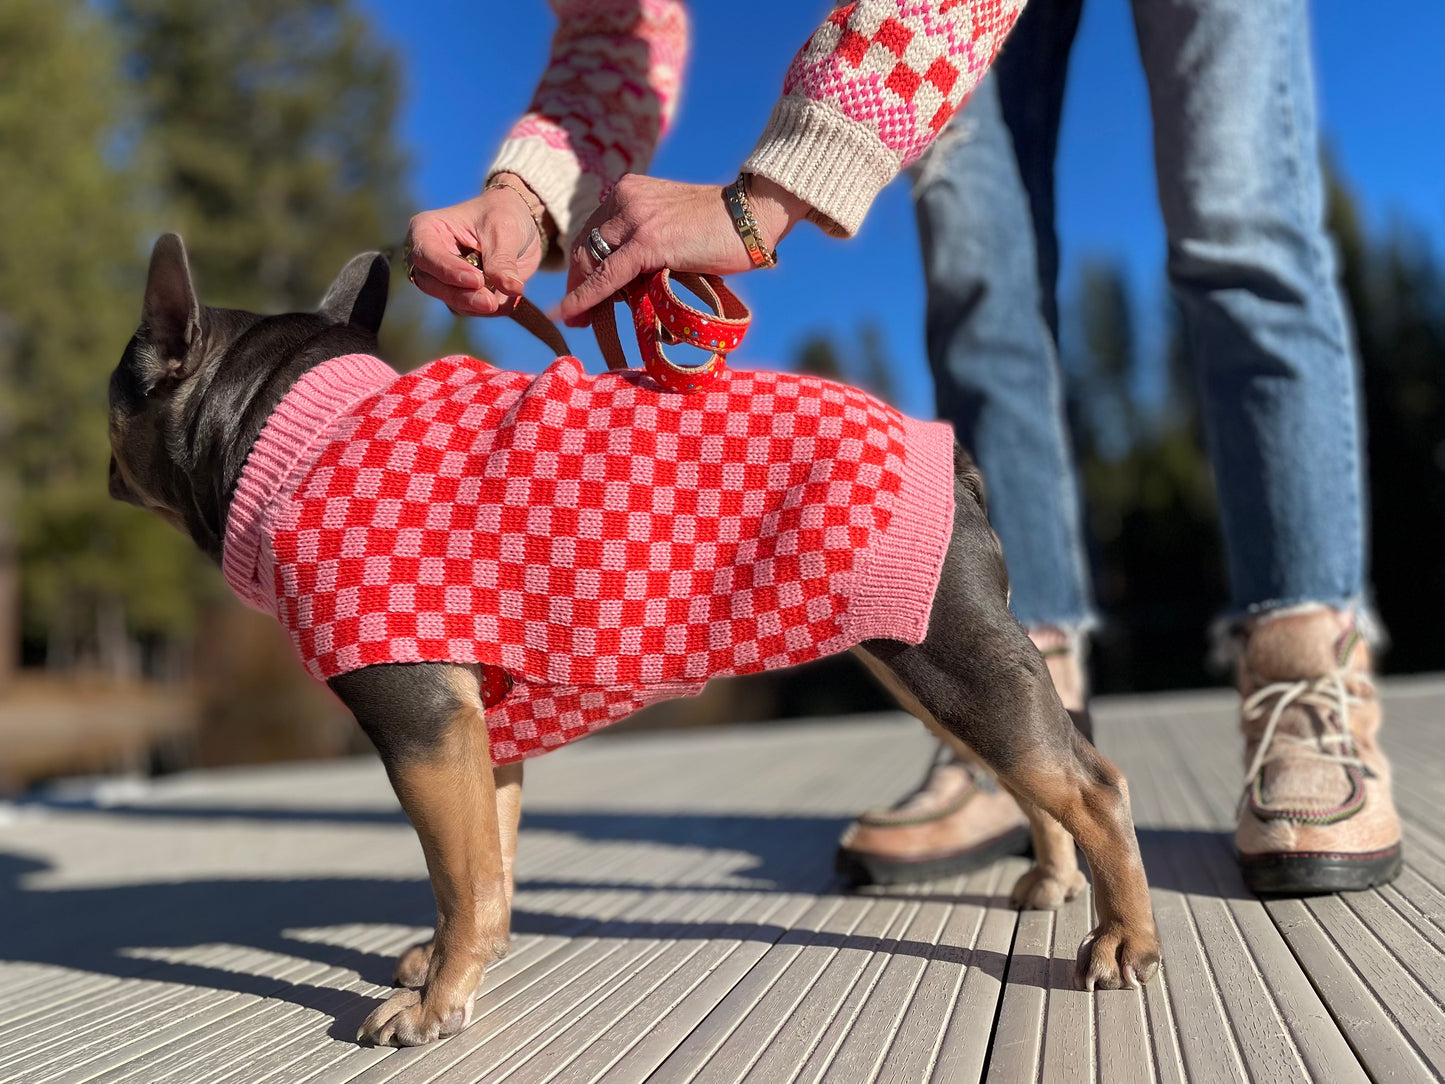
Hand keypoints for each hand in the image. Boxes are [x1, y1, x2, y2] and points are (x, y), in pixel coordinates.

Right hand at [404, 175, 546, 315]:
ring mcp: (441, 277)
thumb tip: (511, 289)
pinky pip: (467, 310)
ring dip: (475, 306)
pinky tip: (504, 302)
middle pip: (432, 284)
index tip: (476, 280)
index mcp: (427, 229)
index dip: (448, 270)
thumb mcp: (505, 230)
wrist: (518, 222)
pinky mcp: (458, 294)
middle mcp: (428, 256)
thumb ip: (503, 260)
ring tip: (501, 302)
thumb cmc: (504, 214)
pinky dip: (486, 309)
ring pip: (449, 301)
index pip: (426, 254)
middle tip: (490, 302)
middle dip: (461, 296)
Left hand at [559, 174, 807, 325]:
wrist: (752, 215)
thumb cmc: (719, 228)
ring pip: (591, 261)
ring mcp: (635, 218)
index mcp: (629, 191)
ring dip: (580, 294)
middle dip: (576, 283)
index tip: (576, 294)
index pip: (592, 232)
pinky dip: (585, 296)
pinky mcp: (647, 242)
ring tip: (579, 320)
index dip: (581, 267)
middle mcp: (626, 199)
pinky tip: (572, 314)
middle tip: (576, 315)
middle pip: (585, 247)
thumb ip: (644, 242)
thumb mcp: (670, 228)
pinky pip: (607, 275)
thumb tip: (623, 282)